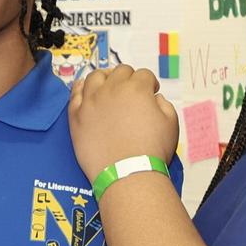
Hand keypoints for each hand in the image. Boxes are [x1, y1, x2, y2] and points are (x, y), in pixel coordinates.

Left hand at [69, 65, 179, 182]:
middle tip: (130, 91)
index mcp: (136, 88)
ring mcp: (91, 101)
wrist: (127, 173)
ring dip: (104, 78)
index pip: (143, 74)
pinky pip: (74, 94)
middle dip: (128, 78)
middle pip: (119, 72)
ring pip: (95, 77)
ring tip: (107, 86)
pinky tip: (85, 89)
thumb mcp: (171, 123)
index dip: (149, 82)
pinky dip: (80, 88)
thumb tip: (154, 98)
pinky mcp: (77, 116)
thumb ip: (163, 104)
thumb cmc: (151, 151)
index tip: (150, 92)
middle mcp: (112, 89)